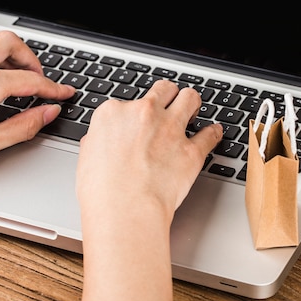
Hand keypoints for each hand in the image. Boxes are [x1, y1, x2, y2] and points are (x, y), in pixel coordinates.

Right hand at [76, 79, 221, 300]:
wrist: (124, 211)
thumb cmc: (101, 192)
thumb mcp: (86, 158)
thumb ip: (98, 141)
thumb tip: (101, 140)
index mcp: (114, 113)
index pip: (128, 101)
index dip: (135, 112)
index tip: (139, 119)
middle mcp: (144, 114)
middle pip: (163, 90)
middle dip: (168, 95)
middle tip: (170, 103)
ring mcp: (170, 129)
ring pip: (190, 98)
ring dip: (192, 103)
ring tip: (193, 109)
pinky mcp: (191, 151)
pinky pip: (210, 134)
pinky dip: (213, 133)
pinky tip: (214, 132)